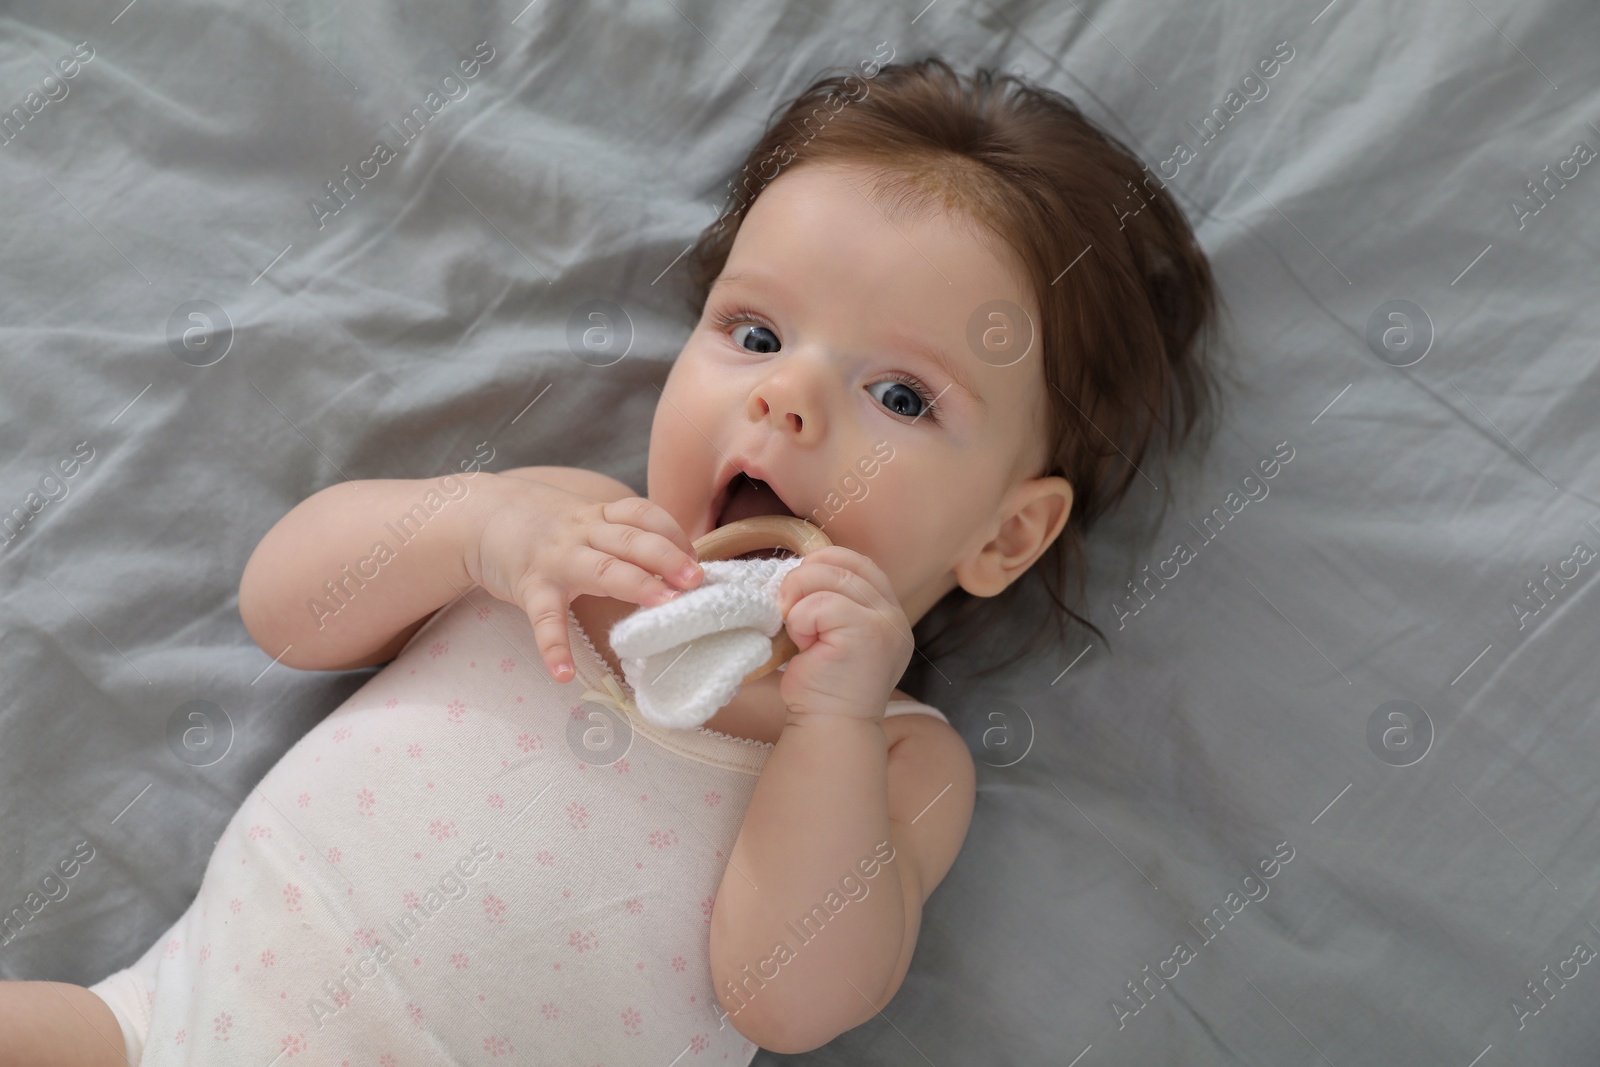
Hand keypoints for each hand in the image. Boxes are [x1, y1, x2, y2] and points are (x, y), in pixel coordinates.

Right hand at [466, 474, 702, 681]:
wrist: (479, 514)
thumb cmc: (544, 524)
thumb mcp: (586, 519)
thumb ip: (623, 535)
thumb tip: (675, 562)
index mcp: (600, 516)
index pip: (644, 514)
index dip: (673, 533)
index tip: (698, 559)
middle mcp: (583, 532)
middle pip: (631, 539)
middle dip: (667, 557)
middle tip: (697, 580)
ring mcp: (556, 559)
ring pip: (600, 569)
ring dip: (635, 585)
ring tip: (664, 606)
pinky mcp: (529, 586)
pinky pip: (543, 617)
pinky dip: (552, 646)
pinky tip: (562, 674)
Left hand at [774, 546, 913, 720]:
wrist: (830, 727)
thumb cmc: (823, 685)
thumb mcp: (833, 635)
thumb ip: (831, 602)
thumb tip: (800, 571)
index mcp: (887, 613)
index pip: (859, 563)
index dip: (824, 562)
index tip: (800, 588)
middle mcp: (893, 615)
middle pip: (842, 565)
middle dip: (803, 580)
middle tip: (787, 610)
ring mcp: (885, 623)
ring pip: (830, 578)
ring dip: (799, 601)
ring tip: (799, 632)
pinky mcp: (867, 634)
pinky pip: (820, 604)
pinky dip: (801, 620)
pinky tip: (803, 646)